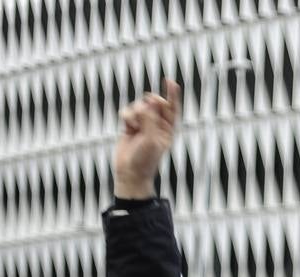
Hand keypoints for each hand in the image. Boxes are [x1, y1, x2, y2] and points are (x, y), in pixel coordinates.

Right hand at [113, 79, 180, 198]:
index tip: (170, 82)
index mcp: (168, 129)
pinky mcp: (130, 125)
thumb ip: (151, 119)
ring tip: (135, 128)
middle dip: (149, 104)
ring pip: (139, 105)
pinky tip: (128, 128)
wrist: (129, 172)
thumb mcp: (151, 139)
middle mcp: (157, 125)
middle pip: (154, 102)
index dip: (172, 94)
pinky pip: (127, 111)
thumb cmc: (145, 159)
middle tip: (147, 108)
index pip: (172, 108)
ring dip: (136, 113)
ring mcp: (143, 124)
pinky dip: (127, 117)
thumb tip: (150, 101)